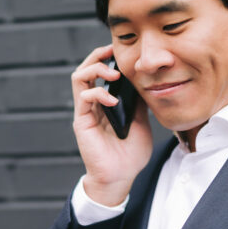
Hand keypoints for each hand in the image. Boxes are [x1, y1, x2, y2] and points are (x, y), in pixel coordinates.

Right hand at [71, 45, 152, 206]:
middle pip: (86, 68)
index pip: (100, 72)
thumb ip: (140, 103)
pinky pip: (84, 97)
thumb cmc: (130, 155)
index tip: (123, 51)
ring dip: (95, 68)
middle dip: (98, 55)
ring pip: (79, 77)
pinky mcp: (82, 121)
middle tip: (112, 51)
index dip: (108, 58)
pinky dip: (99, 92)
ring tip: (113, 73)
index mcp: (106, 102)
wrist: (120, 177)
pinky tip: (113, 101)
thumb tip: (148, 82)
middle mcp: (93, 104)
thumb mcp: (142, 122)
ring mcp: (86, 111)